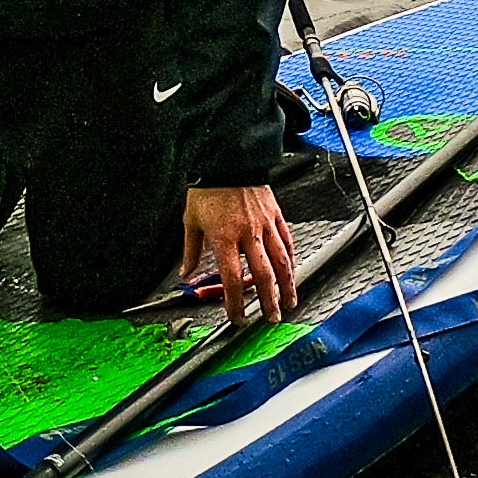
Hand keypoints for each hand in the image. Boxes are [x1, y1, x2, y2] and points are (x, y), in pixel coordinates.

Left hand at [180, 185, 297, 325]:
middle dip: (269, 301)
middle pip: (263, 275)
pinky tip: (293, 271)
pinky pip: (287, 241)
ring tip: (290, 301)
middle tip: (272, 318)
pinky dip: (291, 259)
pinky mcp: (275, 214)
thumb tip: (185, 273)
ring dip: (287, 285)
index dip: (236, 302)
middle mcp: (248, 234)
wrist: (228, 159)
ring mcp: (265, 225)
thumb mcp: (191, 221)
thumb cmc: (208, 189)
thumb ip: (190, 251)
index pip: (232, 278)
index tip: (237, 316)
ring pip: (282, 261)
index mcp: (224, 238)